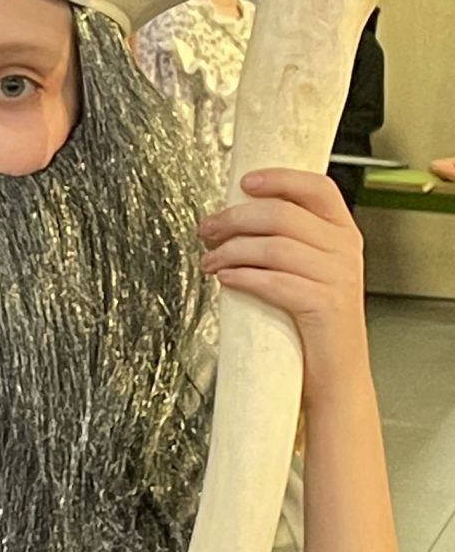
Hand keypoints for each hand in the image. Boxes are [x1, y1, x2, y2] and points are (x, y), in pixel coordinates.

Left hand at [200, 169, 371, 412]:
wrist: (335, 372)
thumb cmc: (311, 319)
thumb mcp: (308, 270)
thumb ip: (288, 240)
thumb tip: (235, 217)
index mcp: (343, 232)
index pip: (317, 188)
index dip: (279, 179)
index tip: (244, 182)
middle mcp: (345, 250)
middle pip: (283, 214)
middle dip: (235, 219)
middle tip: (206, 230)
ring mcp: (337, 277)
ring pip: (275, 246)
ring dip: (231, 250)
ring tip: (208, 261)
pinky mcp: (324, 306)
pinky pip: (275, 281)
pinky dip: (243, 276)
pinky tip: (225, 278)